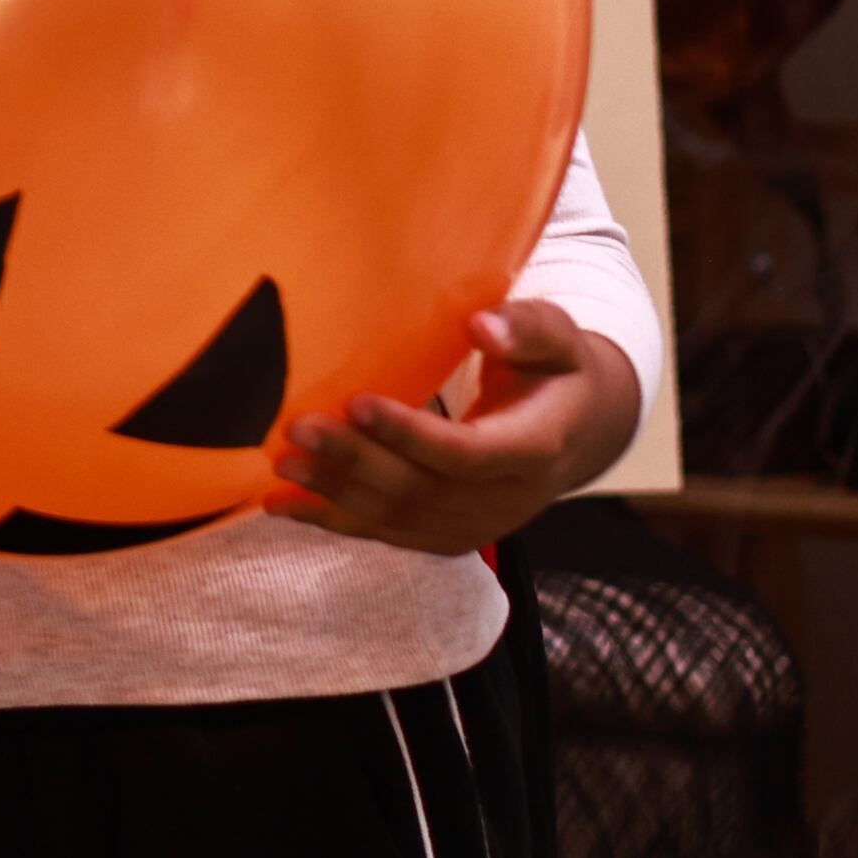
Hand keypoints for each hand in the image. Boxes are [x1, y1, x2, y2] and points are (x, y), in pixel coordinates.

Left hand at [269, 301, 643, 554]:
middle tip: (297, 427)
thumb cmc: (557, 370)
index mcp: (536, 448)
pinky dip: (332, 521)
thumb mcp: (558, 339)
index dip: (413, 435)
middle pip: (423, 490)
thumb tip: (481, 324)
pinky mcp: (448, 532)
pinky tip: (280, 507)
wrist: (577, 429)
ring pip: (399, 518)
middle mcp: (507, 498)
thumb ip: (526, 329)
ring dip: (336, 494)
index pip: (470, 454)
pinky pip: (387, 532)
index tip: (358, 402)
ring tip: (281, 464)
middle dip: (356, 461)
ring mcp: (477, 523)